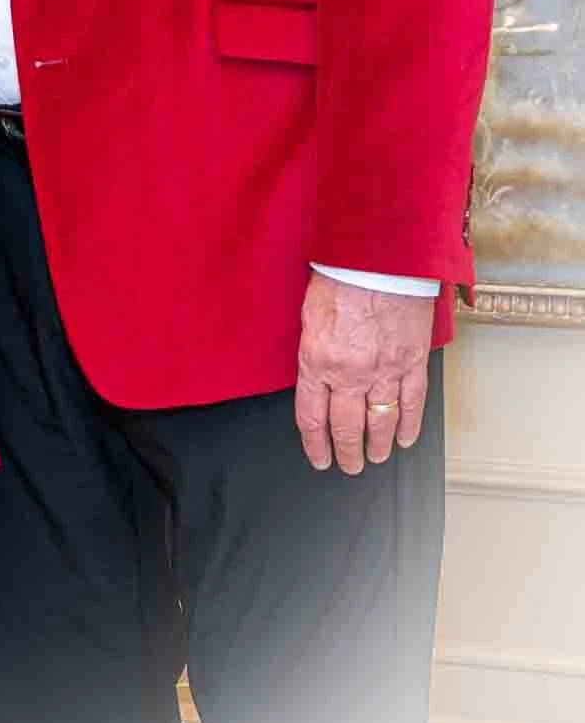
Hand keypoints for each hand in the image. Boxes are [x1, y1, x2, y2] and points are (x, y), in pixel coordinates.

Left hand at [295, 273, 435, 474]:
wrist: (381, 255)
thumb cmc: (340, 275)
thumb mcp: (310, 313)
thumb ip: (313, 350)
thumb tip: (316, 375)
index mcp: (318, 360)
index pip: (312, 416)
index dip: (315, 443)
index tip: (319, 458)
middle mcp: (351, 372)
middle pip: (347, 426)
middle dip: (346, 452)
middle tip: (349, 466)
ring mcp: (384, 370)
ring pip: (381, 422)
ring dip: (378, 445)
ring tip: (376, 458)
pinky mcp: (412, 362)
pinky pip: (412, 404)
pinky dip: (410, 425)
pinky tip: (406, 439)